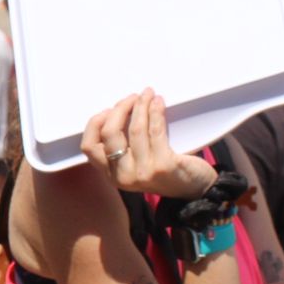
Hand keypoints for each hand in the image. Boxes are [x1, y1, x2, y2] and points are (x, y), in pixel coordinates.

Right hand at [80, 88, 215, 198]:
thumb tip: (119, 110)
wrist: (194, 189)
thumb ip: (122, 146)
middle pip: (110, 133)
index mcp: (111, 174)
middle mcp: (123, 176)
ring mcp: (143, 172)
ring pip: (134, 129)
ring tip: (147, 94)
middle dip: (120, 109)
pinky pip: (156, 130)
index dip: (96, 123)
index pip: (89, 146)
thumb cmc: (163, 171)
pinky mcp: (163, 165)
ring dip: (140, 105)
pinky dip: (156, 111)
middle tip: (132, 97)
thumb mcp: (135, 164)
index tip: (109, 110)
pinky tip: (158, 102)